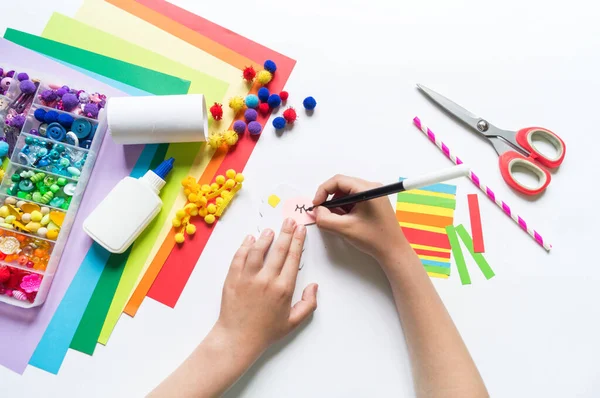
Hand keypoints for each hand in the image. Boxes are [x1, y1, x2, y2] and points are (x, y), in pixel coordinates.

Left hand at [214, 219, 317, 358]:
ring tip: (270, 230)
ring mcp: (248, 277)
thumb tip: (314, 286)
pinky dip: (245, 245)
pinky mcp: (233, 278)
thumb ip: (308, 303)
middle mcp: (266, 280)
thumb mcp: (293, 322)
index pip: (293, 258)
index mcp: (283, 289)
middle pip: (278, 249)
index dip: (298, 241)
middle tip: (289, 221)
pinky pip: (239, 256)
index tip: (300, 230)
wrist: (237, 338)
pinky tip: (250, 239)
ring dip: (265, 237)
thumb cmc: (265, 331)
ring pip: (257, 249)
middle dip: (286, 232)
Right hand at [313, 174, 408, 263]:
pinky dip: (346, 207)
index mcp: (367, 189)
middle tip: (323, 213)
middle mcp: (372, 187)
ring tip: (337, 220)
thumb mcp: (344, 229)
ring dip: (338, 204)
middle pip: (343, 185)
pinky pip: (354, 199)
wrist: (393, 250)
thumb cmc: (374, 239)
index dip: (323, 191)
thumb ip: (325, 218)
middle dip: (330, 199)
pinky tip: (346, 220)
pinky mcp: (374, 202)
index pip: (338, 180)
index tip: (316, 205)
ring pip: (347, 192)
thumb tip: (317, 210)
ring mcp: (374, 194)